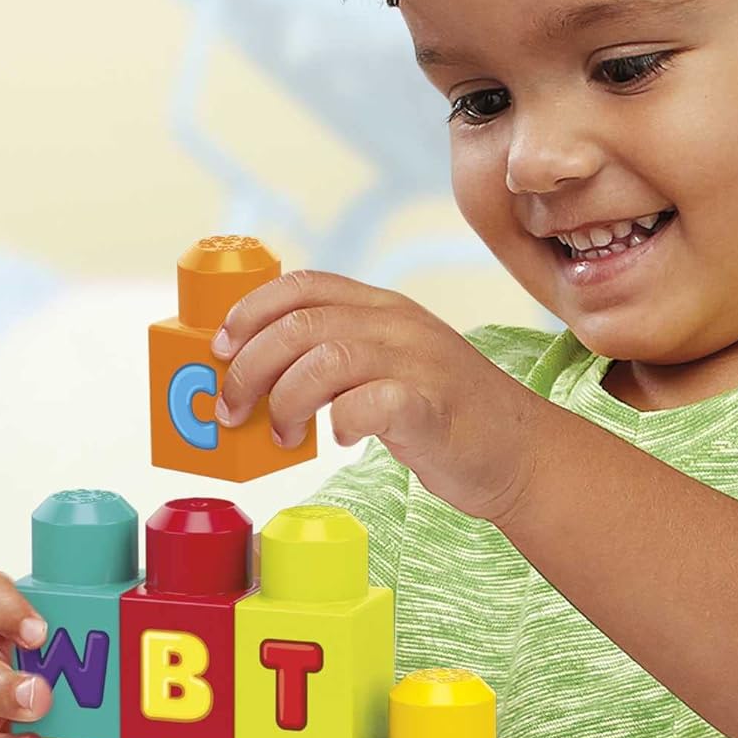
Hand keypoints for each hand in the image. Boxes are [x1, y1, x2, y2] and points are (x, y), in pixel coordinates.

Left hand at [211, 269, 542, 525]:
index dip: (250, 312)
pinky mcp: (432, 407)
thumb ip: (333, 359)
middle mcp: (398, 325)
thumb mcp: (387, 366)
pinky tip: (342, 438)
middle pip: (300, 324)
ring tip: (284, 436)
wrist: (517, 452)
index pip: (303, 286)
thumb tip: (253, 379)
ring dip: (286, 400)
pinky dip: (343, 422)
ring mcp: (418, 362)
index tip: (220, 349)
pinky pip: (371, 403)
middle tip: (233, 410)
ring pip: (326, 359)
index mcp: (382, 308)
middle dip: (249, 368)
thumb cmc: (440, 417)